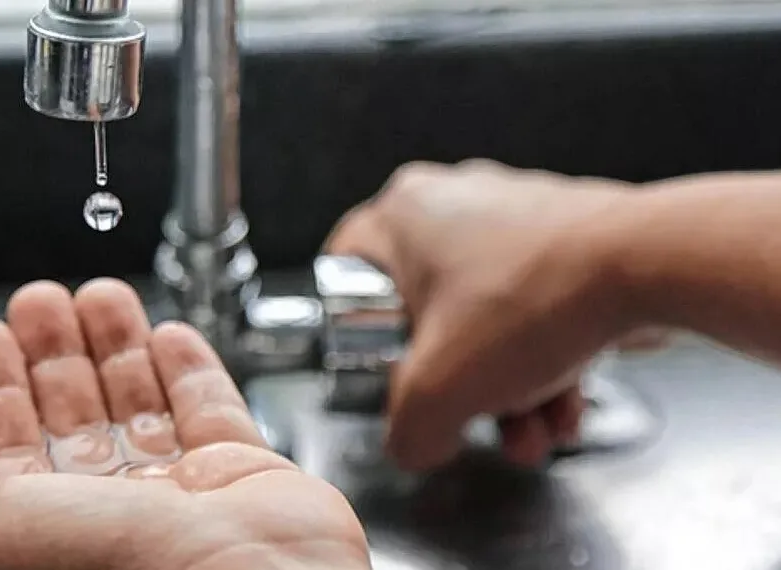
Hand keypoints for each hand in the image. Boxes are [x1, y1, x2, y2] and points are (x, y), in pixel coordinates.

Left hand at [0, 280, 369, 569]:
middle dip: (54, 352)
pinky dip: (189, 369)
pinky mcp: (243, 475)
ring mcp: (182, 493)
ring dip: (116, 347)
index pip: (8, 445)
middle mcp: (113, 513)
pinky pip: (210, 410)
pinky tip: (169, 336)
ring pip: (139, 404)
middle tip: (41, 299)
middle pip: (73, 415)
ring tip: (100, 297)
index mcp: (48, 530)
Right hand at [325, 159, 668, 470]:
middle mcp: (455, 200)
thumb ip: (407, 431)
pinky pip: (537, 306)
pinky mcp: (566, 233)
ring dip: (510, 386)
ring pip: (488, 316)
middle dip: (460, 384)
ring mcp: (515, 211)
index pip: (346, 272)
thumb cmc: (534, 300)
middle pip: (428, 313)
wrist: (650, 266)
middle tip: (474, 417)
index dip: (357, 330)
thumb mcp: (438, 392)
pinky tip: (566, 403)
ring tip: (535, 430)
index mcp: (403, 213)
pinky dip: (547, 358)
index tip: (379, 363)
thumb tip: (415, 443)